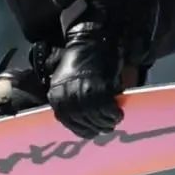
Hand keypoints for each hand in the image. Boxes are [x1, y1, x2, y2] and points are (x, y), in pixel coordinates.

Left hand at [48, 22, 124, 138]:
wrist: (89, 42)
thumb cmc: (79, 61)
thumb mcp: (66, 82)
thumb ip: (70, 100)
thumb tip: (82, 118)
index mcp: (56, 96)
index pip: (67, 121)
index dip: (81, 129)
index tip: (91, 132)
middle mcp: (67, 97)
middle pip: (83, 122)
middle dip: (96, 127)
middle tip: (106, 128)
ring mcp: (82, 94)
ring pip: (95, 118)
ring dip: (106, 122)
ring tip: (113, 120)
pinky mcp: (97, 90)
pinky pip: (107, 110)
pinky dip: (113, 114)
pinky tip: (118, 113)